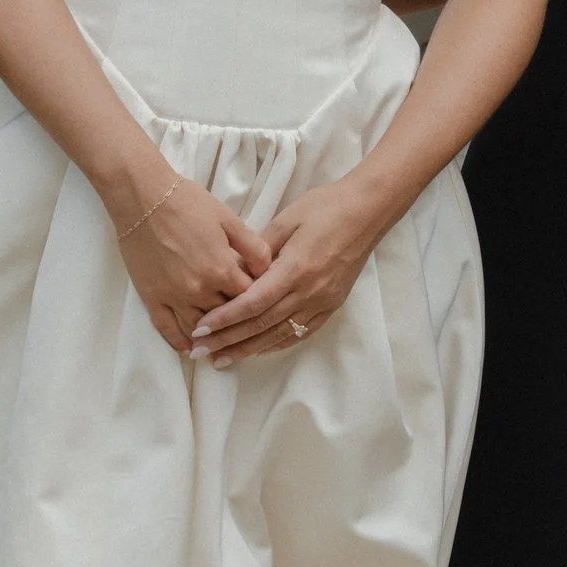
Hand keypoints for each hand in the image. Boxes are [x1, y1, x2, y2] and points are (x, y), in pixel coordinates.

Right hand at [114, 171, 269, 356]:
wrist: (143, 198)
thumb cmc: (188, 203)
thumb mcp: (229, 219)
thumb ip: (253, 247)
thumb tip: (268, 270)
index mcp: (222, 270)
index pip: (250, 298)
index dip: (257, 298)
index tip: (260, 298)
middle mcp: (200, 290)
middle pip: (227, 316)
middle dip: (237, 317)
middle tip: (243, 319)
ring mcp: (174, 297)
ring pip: (199, 328)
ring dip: (212, 336)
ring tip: (221, 341)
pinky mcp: (152, 298)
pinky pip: (167, 329)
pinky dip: (180, 342)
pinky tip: (190, 347)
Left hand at [188, 173, 385, 367]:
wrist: (367, 211)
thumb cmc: (325, 207)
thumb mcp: (286, 220)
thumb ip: (258, 249)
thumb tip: (233, 271)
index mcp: (295, 268)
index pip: (253, 303)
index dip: (225, 319)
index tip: (200, 329)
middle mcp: (309, 292)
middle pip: (262, 324)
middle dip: (228, 340)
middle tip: (199, 352)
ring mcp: (323, 302)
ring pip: (279, 334)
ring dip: (248, 349)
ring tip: (221, 359)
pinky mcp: (332, 305)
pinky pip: (300, 332)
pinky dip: (276, 344)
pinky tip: (257, 350)